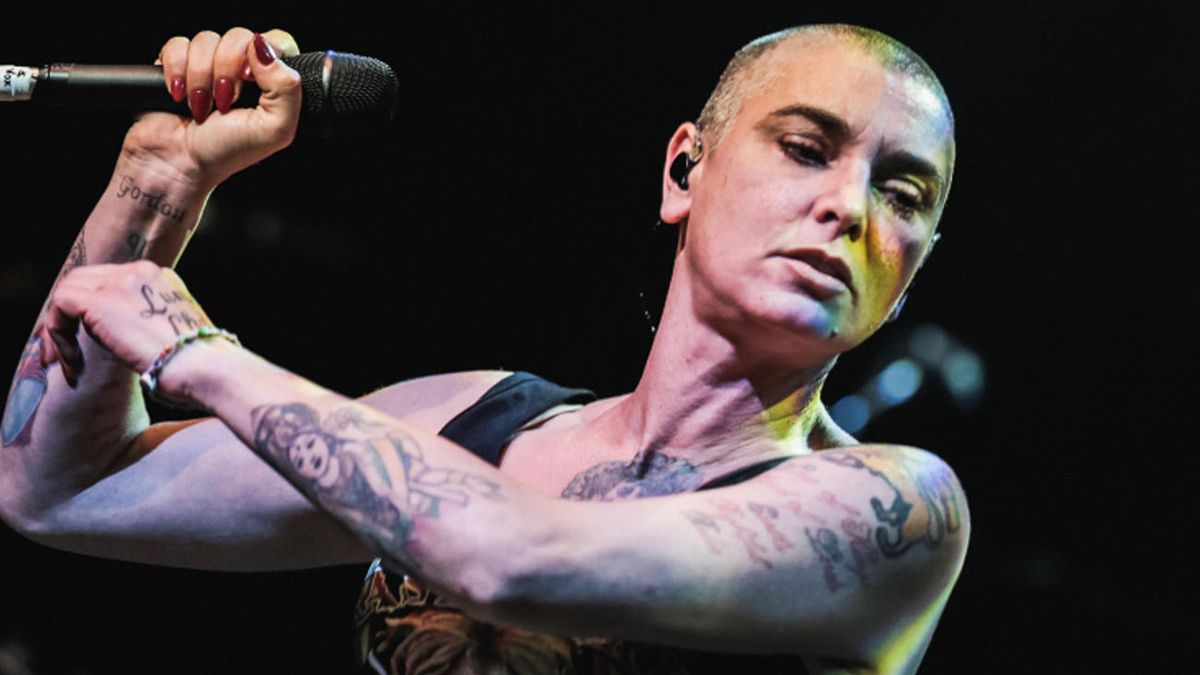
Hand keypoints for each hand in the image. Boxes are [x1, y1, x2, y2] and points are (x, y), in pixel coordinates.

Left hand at [41, 261, 213, 389]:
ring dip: (60, 328)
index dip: (92, 313)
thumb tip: (127, 341)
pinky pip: (60, 305)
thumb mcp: (173, 335)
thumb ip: (149, 326)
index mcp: (162, 279)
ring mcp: (122, 281)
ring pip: (69, 290)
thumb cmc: (198, 366)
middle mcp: (141, 272)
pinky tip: (71, 361)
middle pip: (86, 280)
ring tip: (65, 361)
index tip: (88, 345)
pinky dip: (58, 332)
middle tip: (63, 352)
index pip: (111, 283)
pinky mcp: (101, 300)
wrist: (207, 367)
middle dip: (69, 317)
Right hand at [121, 28, 301, 190]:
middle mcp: (241, 70)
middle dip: (227, 71)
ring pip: (206, 40)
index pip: (277, 42)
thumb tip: (263, 48)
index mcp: (270, 82)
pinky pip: (177, 45)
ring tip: (201, 107)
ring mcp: (209, 65)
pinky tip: (179, 95)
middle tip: (225, 103)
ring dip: (200, 77)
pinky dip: (176, 71)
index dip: (263, 55)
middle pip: (238, 37)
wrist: (178, 163)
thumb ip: (286, 88)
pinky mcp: (178, 64)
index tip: (250, 80)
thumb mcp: (275, 130)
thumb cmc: (227, 152)